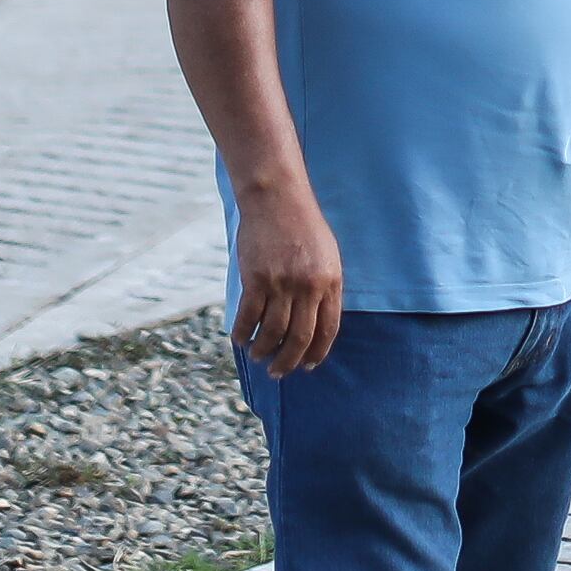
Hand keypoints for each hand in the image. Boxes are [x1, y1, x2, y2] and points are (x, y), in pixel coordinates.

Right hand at [233, 187, 347, 372]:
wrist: (277, 198)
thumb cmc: (303, 226)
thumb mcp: (327, 256)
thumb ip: (325, 287)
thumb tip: (317, 321)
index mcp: (330, 282)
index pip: (327, 330)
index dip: (316, 353)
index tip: (307, 366)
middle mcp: (308, 287)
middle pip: (300, 338)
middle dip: (288, 361)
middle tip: (278, 372)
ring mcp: (281, 284)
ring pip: (273, 332)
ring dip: (264, 350)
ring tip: (258, 356)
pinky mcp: (255, 278)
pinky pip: (249, 316)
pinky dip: (243, 332)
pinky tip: (240, 339)